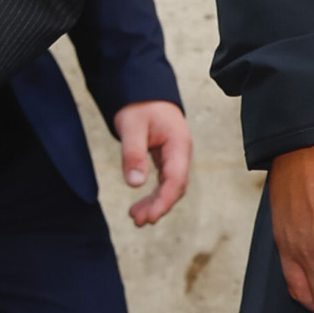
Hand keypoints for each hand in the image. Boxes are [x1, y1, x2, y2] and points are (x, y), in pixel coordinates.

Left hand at [114, 99, 192, 227]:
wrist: (144, 91)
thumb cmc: (140, 105)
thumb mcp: (132, 126)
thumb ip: (133, 154)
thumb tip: (135, 184)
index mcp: (178, 143)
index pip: (176, 178)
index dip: (164, 200)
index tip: (150, 216)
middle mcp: (181, 152)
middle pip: (176, 186)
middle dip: (159, 206)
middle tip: (139, 221)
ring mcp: (176, 156)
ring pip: (170, 186)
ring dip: (155, 203)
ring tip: (135, 218)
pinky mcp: (167, 158)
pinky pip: (164, 181)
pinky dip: (153, 195)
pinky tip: (140, 206)